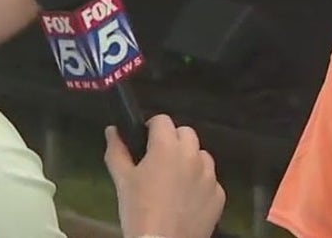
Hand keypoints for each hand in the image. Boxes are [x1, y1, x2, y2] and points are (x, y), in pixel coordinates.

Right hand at [105, 114, 225, 237]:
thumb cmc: (139, 211)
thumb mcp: (122, 180)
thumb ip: (117, 151)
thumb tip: (112, 130)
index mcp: (167, 146)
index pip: (163, 120)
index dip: (152, 128)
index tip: (145, 142)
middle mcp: (193, 155)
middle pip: (186, 133)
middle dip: (173, 141)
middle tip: (158, 161)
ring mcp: (209, 175)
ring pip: (201, 155)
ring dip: (189, 160)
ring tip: (174, 180)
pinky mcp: (219, 195)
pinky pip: (210, 181)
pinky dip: (200, 185)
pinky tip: (186, 200)